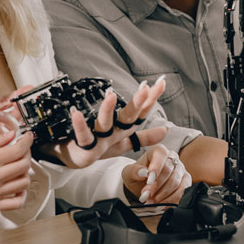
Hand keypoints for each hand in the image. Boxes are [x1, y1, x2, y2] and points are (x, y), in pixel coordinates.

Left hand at [0, 83, 19, 172]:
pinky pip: (2, 144)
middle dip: (17, 108)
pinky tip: (5, 133)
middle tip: (18, 104)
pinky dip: (7, 138)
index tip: (23, 92)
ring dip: (9, 121)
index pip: (1, 101)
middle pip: (9, 114)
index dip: (13, 96)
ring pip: (8, 129)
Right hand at [0, 129, 34, 214]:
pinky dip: (22, 194)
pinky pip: (17, 203)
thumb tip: (9, 136)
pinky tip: (17, 186)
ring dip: (25, 172)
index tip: (27, 138)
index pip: (16, 150)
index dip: (26, 141)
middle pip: (23, 165)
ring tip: (18, 166)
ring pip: (23, 183)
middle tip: (23, 150)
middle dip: (27, 154)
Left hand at [40, 78, 168, 168]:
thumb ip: (144, 136)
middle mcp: (115, 135)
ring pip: (105, 125)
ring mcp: (100, 142)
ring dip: (108, 110)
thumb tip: (166, 129)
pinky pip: (83, 136)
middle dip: (138, 103)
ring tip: (111, 95)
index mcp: (124, 130)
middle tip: (146, 88)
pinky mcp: (85, 149)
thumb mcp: (124, 141)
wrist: (77, 161)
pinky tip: (76, 113)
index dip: (151, 98)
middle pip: (128, 117)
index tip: (161, 82)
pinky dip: (80, 125)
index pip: (140, 112)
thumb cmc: (100, 147)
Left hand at [123, 145, 191, 204]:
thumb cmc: (137, 176)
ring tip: (151, 202)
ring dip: (162, 196)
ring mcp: (181, 169)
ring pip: (176, 182)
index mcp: (158, 150)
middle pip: (168, 170)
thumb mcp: (129, 173)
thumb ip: (134, 171)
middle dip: (156, 186)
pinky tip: (161, 205)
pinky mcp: (186, 181)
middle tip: (145, 197)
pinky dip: (171, 200)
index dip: (156, 167)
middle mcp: (172, 157)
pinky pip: (182, 191)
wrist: (143, 187)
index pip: (161, 154)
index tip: (149, 180)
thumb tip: (143, 172)